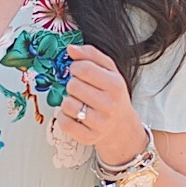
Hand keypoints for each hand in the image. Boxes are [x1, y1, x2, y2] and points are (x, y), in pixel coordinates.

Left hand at [62, 44, 147, 165]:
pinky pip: (64, 123)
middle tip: (80, 89)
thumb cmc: (112, 95)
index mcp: (115, 85)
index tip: (76, 70)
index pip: (85, 68)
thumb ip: (91, 55)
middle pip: (73, 86)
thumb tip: (70, 49)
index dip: (75, 67)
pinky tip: (74, 115)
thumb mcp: (109, 70)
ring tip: (79, 102)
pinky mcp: (88, 137)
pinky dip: (64, 117)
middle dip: (72, 84)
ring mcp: (99, 123)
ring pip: (67, 105)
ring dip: (68, 101)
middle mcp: (109, 105)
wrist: (121, 125)